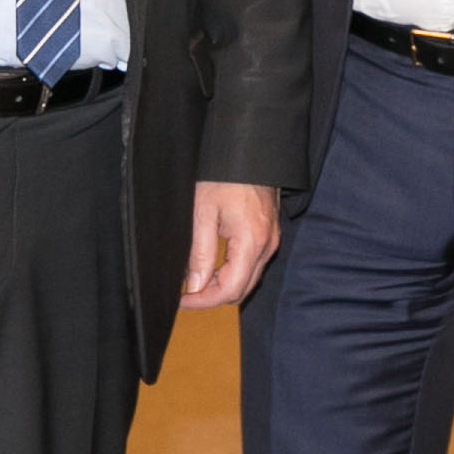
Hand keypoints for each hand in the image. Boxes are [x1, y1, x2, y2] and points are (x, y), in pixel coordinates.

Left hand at [184, 182, 280, 308]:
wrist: (249, 152)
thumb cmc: (225, 176)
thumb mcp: (203, 212)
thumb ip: (200, 253)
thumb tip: (195, 286)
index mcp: (251, 242)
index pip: (229, 290)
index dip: (203, 301)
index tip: (182, 300)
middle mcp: (266, 247)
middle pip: (240, 291)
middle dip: (212, 297)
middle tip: (185, 293)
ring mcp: (271, 242)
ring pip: (247, 281)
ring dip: (222, 286)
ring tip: (196, 279)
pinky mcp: (269, 236)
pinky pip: (252, 267)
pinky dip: (232, 273)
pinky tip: (213, 267)